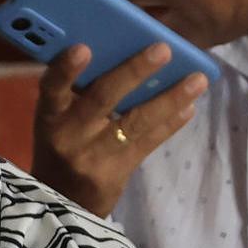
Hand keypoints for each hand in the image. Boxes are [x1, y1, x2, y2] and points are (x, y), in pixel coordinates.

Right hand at [32, 42, 207, 216]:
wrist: (62, 200)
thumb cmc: (62, 143)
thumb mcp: (56, 118)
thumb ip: (78, 90)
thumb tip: (122, 48)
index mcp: (50, 113)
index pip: (51, 87)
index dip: (65, 69)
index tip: (83, 47)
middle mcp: (68, 134)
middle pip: (102, 98)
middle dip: (134, 71)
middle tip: (164, 49)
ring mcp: (94, 155)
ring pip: (135, 121)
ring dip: (169, 98)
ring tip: (197, 79)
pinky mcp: (116, 172)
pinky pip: (147, 143)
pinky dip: (170, 123)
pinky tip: (189, 107)